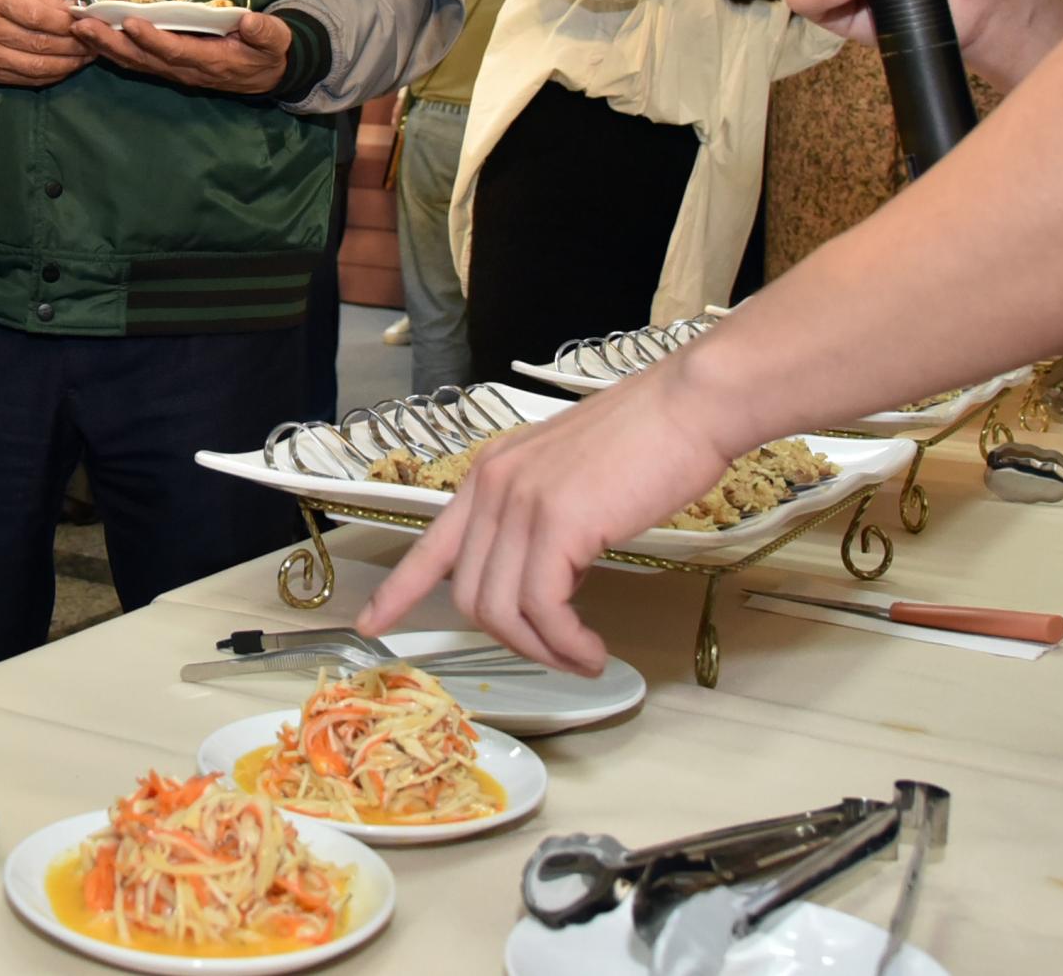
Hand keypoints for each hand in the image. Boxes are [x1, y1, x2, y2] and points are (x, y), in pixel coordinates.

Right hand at [0, 0, 88, 87]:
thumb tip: (77, 10)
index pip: (38, 17)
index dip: (68, 24)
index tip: (91, 22)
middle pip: (40, 45)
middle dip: (75, 46)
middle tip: (97, 42)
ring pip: (36, 68)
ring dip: (68, 65)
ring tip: (87, 56)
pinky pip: (26, 79)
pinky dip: (51, 75)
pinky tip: (66, 66)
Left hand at [73, 8, 290, 96]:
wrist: (265, 73)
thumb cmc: (267, 52)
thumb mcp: (275, 40)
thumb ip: (265, 32)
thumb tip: (250, 20)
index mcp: (211, 61)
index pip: (176, 51)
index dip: (153, 39)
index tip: (131, 23)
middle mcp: (185, 69)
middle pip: (143, 59)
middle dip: (113, 43)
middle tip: (84, 26)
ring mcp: (173, 70)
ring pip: (134, 62)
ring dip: (105, 46)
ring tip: (78, 27)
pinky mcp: (167, 66)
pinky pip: (135, 61)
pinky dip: (112, 50)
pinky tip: (92, 36)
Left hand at [359, 370, 734, 671]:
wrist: (690, 404)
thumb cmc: (649, 438)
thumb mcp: (571, 473)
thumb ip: (541, 514)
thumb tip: (544, 569)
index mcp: (491, 472)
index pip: (431, 543)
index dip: (397, 591)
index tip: (372, 623)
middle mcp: (494, 484)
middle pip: (471, 593)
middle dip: (513, 639)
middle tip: (559, 653)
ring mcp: (522, 501)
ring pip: (502, 608)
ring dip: (544, 649)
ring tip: (583, 657)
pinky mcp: (558, 522)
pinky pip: (543, 608)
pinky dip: (566, 642)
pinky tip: (591, 649)